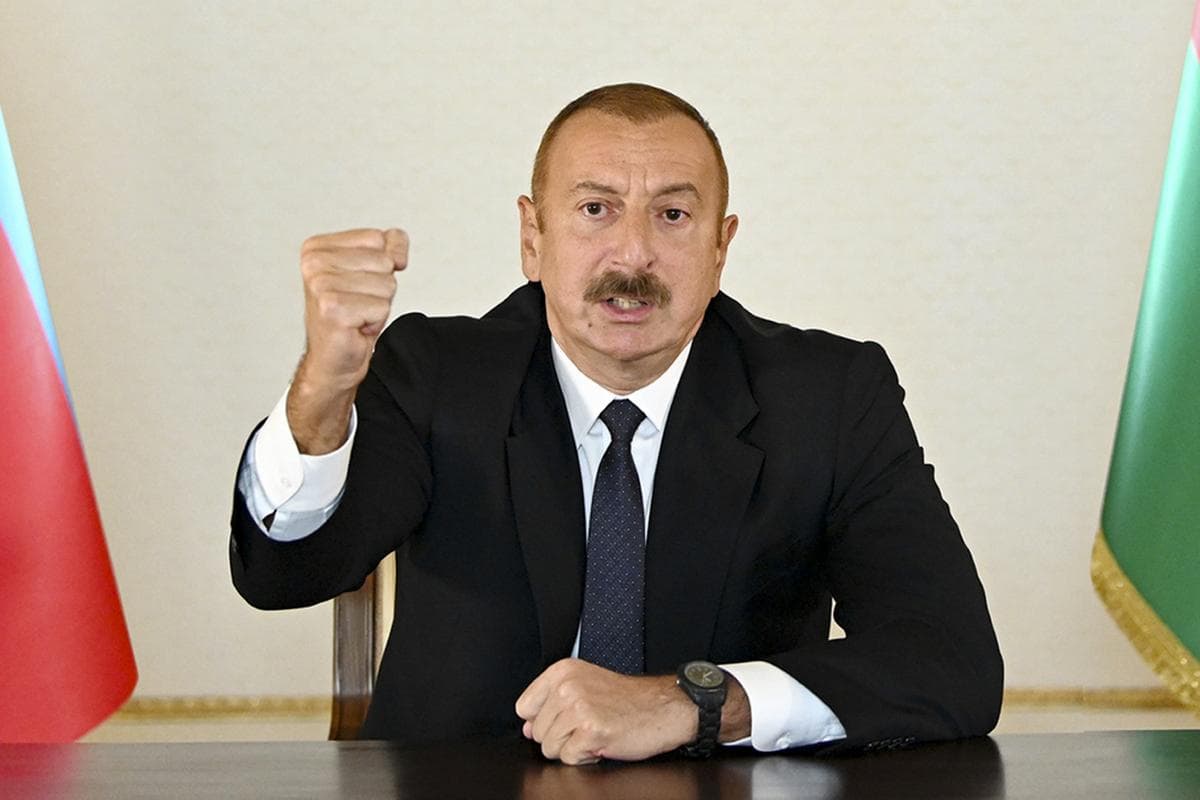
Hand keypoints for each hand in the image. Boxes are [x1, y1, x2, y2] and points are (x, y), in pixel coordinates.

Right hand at [287, 228, 407, 453]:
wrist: (334, 359)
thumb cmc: (350, 315)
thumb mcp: (373, 272)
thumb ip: (389, 246)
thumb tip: (398, 247)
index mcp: (317, 248)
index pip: (378, 238)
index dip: (381, 266)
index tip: (357, 285)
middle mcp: (314, 263)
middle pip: (384, 262)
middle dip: (380, 288)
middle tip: (357, 304)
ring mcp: (321, 286)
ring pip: (386, 284)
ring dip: (378, 305)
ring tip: (356, 315)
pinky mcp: (333, 309)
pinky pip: (382, 307)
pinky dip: (375, 321)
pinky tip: (355, 326)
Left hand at [514, 658, 696, 764]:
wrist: (662, 707)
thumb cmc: (627, 699)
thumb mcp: (585, 688)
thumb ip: (551, 704)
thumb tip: (527, 728)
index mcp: (562, 671)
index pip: (524, 707)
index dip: (542, 721)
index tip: (563, 719)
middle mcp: (567, 686)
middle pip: (537, 732)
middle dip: (560, 737)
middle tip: (587, 726)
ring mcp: (579, 708)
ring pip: (550, 748)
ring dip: (573, 748)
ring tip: (595, 733)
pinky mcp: (591, 731)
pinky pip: (570, 759)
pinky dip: (586, 757)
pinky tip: (602, 742)